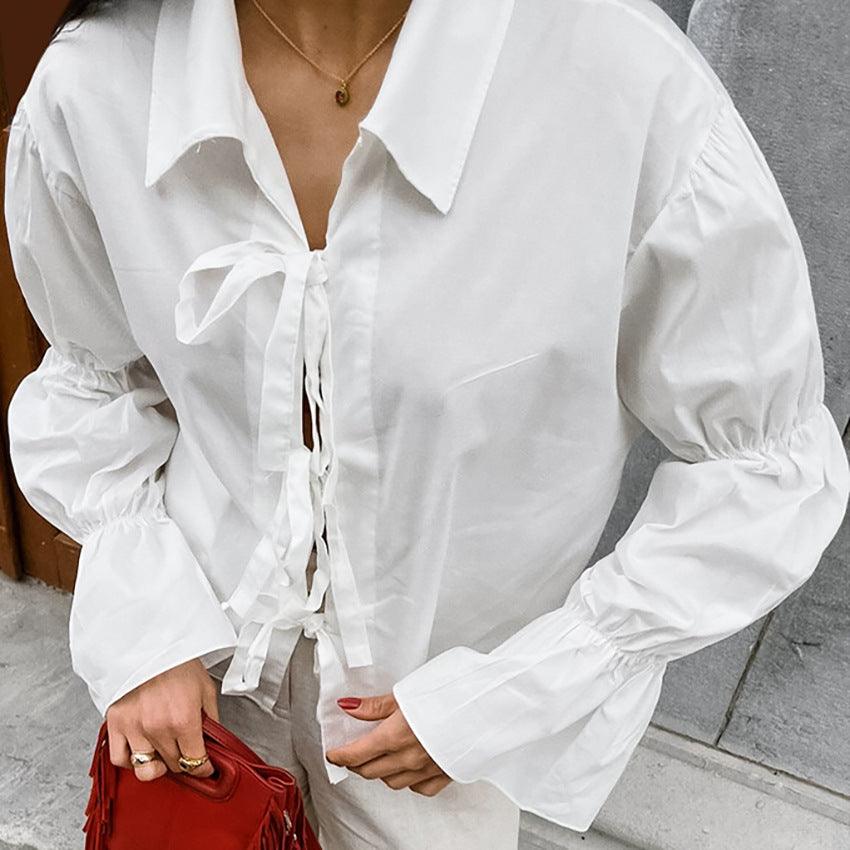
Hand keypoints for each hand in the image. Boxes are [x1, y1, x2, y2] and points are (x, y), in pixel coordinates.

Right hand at [105, 658, 218, 781]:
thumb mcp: (206, 688)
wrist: (150, 642)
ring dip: (158, 765)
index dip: (203, 768)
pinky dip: (130, 761)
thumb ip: (211, 718)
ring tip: (164, 756)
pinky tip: (141, 751)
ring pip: (146, 768)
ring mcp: (135, 728)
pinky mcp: (116, 723)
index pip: (195, 761)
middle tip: (186, 754)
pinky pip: (119, 759)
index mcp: (184, 719)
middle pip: (173, 765)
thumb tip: (213, 742)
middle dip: (183, 763)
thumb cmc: (178, 661)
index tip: (204, 768)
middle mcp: (158, 728)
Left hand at [325, 692, 451, 796]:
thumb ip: (375, 705)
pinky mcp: (445, 775)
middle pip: (370, 771)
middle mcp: (408, 758)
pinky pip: (418, 788)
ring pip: (391, 782)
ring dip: (379, 772)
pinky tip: (407, 769)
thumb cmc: (451, 692)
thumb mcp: (406, 692)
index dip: (340, 755)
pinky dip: (407, 781)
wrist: (488, 704)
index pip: (356, 754)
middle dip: (356, 764)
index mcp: (395, 735)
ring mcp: (427, 769)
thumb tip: (348, 707)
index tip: (333, 753)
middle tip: (351, 753)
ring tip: (377, 758)